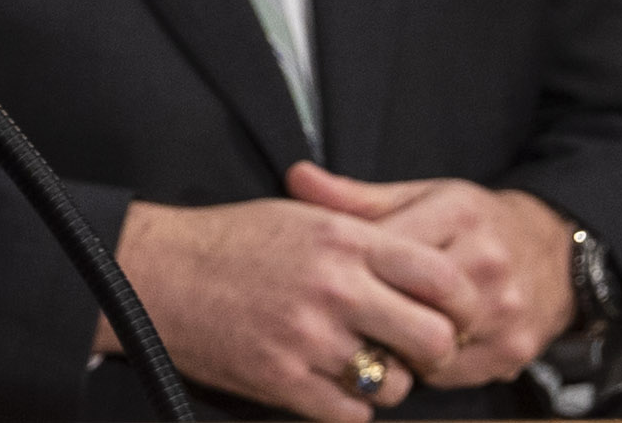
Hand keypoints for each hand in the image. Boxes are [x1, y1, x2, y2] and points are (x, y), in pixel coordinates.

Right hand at [99, 187, 468, 415]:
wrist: (160, 273)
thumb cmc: (232, 240)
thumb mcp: (304, 217)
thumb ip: (365, 236)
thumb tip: (426, 263)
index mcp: (345, 240)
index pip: (441, 278)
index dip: (461, 302)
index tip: (454, 313)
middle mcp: (335, 288)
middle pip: (433, 338)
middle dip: (436, 351)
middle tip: (419, 350)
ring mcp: (310, 338)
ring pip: (395, 384)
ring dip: (389, 380)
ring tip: (365, 363)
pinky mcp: (284, 381)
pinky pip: (352, 413)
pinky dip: (352, 405)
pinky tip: (334, 384)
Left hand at [285, 167, 579, 387]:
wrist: (555, 252)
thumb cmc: (473, 221)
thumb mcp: (422, 195)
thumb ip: (357, 197)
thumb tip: (295, 177)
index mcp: (459, 214)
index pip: (387, 248)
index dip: (352, 267)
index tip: (329, 275)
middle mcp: (486, 262)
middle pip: (408, 303)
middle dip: (374, 313)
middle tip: (347, 315)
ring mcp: (504, 311)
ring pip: (428, 347)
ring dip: (398, 344)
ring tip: (379, 331)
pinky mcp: (514, 352)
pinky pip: (452, 374)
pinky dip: (427, 368)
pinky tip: (414, 349)